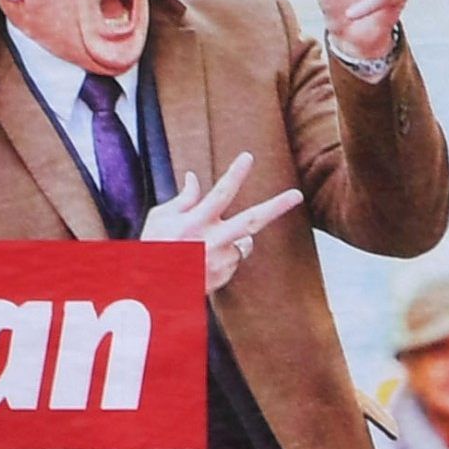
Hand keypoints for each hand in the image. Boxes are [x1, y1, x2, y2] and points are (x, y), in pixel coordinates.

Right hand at [140, 150, 304, 291]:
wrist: (151, 291)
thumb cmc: (152, 249)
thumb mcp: (159, 219)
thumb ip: (182, 199)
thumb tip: (193, 177)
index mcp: (195, 223)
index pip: (220, 193)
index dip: (235, 174)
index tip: (248, 157)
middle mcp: (212, 242)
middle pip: (252, 220)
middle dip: (277, 206)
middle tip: (297, 194)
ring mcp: (221, 261)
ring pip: (243, 242)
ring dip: (234, 238)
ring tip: (207, 245)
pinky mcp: (224, 276)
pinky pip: (234, 259)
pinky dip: (224, 255)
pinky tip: (203, 261)